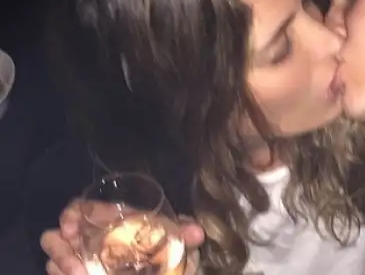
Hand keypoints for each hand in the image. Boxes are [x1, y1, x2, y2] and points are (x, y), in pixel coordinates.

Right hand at [40, 199, 204, 274]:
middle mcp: (91, 239)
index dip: (71, 215)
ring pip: (54, 259)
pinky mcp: (80, 273)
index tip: (71, 229)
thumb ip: (182, 233)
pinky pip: (59, 274)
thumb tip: (198, 233)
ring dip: (62, 266)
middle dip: (59, 249)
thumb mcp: (175, 241)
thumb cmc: (165, 253)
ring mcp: (83, 260)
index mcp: (111, 221)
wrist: (167, 273)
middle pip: (56, 235)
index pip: (81, 209)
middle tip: (75, 265)